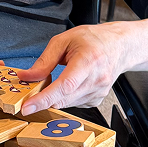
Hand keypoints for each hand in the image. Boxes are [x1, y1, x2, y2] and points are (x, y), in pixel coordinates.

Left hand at [16, 19, 147, 112]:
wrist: (119, 46)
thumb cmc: (93, 39)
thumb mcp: (64, 40)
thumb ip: (45, 60)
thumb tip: (27, 76)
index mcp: (88, 61)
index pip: (64, 86)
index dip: (44, 99)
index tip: (27, 107)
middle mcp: (96, 79)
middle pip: (64, 99)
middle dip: (42, 100)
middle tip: (28, 95)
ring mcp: (99, 92)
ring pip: (67, 103)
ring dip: (54, 97)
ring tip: (54, 80)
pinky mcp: (97, 99)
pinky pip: (74, 103)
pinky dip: (64, 97)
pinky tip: (68, 84)